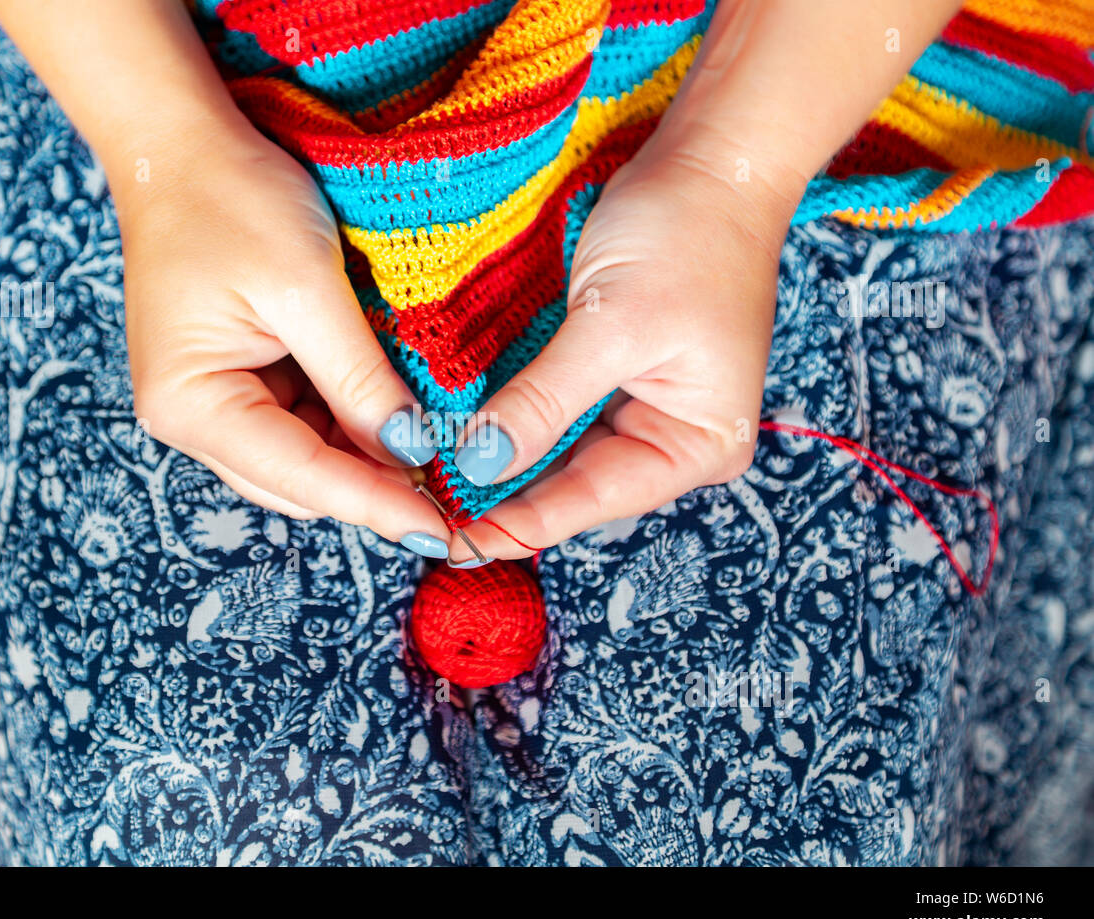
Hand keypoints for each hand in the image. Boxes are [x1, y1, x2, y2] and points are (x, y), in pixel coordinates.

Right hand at [115, 132, 449, 553]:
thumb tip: (411, 453)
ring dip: (367, 457)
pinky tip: (398, 414)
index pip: (299, 477)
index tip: (442, 532)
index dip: (375, 505)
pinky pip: (305, 423)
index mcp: (192, 405)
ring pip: (307, 460)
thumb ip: (359, 380)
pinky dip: (352, 424)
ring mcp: (215, 402)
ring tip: (437, 452)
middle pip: (300, 484)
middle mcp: (194, 419)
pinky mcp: (240, 382)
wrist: (184, 146)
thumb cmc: (232, 201)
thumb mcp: (307, 288)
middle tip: (455, 495)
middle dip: (374, 488)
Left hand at [446, 155, 799, 560]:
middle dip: (503, 496)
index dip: (519, 522)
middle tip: (425, 512)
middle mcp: (673, 439)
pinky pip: (556, 415)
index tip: (450, 540)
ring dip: (501, 461)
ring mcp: (644, 409)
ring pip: (559, 454)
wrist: (711, 161)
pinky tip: (462, 434)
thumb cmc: (684, 236)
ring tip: (432, 481)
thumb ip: (544, 404)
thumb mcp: (609, 326)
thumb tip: (481, 465)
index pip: (593, 500)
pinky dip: (513, 422)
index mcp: (697, 444)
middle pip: (574, 486)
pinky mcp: (614, 378)